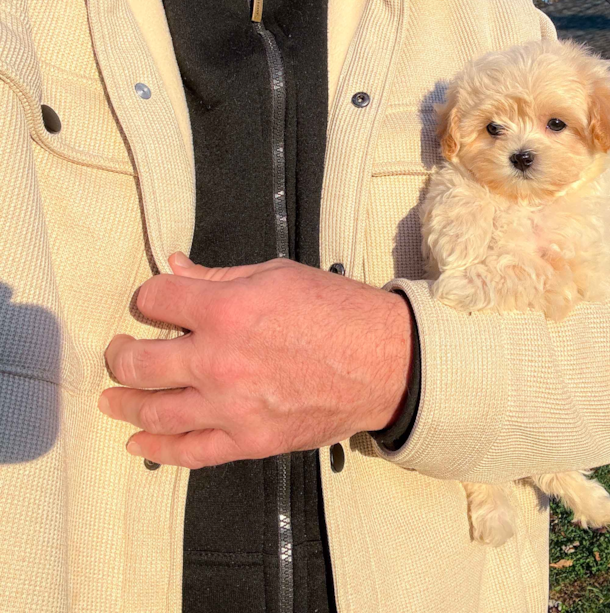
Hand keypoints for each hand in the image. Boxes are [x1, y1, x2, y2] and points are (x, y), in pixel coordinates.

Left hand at [100, 253, 412, 467]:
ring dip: (124, 403)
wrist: (386, 364)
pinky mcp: (249, 440)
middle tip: (118, 353)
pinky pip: (190, 452)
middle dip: (120, 354)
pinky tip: (138, 442)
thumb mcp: (279, 275)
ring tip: (113, 398)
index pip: (155, 300)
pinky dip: (159, 448)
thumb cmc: (339, 312)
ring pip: (154, 411)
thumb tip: (176, 266)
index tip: (152, 303)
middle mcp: (219, 361)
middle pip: (138, 362)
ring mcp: (232, 407)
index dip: (147, 299)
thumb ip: (220, 276)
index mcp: (227, 310)